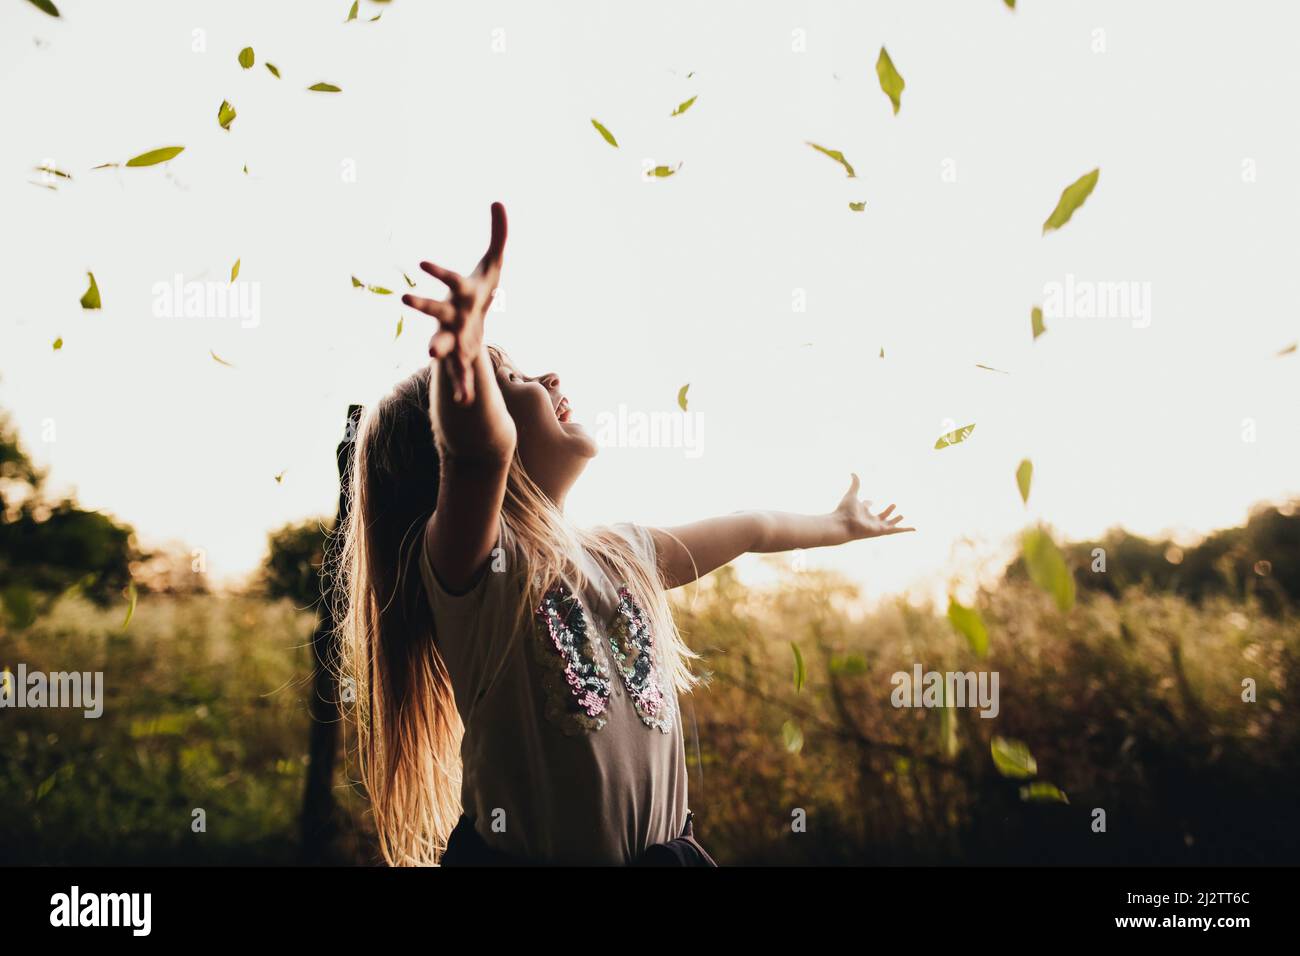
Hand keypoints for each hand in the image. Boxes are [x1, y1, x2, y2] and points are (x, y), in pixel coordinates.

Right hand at [402, 202, 507, 404]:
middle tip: (405, 297)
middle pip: (436, 308)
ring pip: (442, 341)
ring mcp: (454, 335)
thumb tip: (499, 201)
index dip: (438, 270)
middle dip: (423, 303)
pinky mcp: (462, 355)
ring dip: (437, 346)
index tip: (422, 261)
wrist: (473, 321)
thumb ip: (498, 233)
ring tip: (430, 354)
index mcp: (463, 291)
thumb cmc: (481, 287)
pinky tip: (465, 400)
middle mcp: (452, 313)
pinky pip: (462, 372)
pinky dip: (462, 384)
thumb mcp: (495, 261)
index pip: (452, 278)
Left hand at [833, 473, 914, 541]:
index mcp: (862, 511)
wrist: (842, 523)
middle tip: (894, 504)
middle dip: (887, 511)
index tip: (870, 501)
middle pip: (880, 516)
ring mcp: (876, 526)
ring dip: (896, 520)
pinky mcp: (881, 531)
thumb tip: (853, 472)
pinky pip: (896, 530)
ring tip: (902, 515)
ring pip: (889, 524)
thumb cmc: (844, 511)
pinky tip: (915, 528)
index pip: (867, 507)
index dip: (869, 503)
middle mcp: (869, 520)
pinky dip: (906, 529)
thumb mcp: (852, 494)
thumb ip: (855, 484)